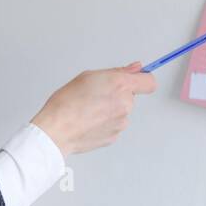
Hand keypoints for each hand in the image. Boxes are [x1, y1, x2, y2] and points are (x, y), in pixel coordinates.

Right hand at [29, 61, 156, 156]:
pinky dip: (104, 122)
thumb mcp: (88, 76)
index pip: (149, 82)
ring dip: (110, 109)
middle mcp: (125, 104)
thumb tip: (135, 69)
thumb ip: (117, 72)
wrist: (56, 130)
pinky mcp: (114, 136)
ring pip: (121, 112)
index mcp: (120, 85)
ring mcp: (121, 122)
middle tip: (96, 95)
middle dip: (118, 94)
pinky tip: (89, 120)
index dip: (143, 79)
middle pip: (131, 97)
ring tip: (89, 109)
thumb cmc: (66, 103)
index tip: (137, 78)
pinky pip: (113, 125)